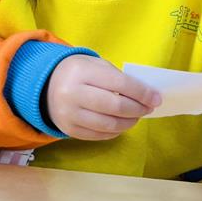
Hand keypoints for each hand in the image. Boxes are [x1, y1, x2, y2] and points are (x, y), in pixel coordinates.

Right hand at [46, 55, 160, 140]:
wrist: (44, 85)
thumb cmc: (78, 73)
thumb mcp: (95, 65)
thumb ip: (118, 78)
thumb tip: (146, 97)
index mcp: (80, 71)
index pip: (119, 84)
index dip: (142, 93)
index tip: (156, 98)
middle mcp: (72, 93)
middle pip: (115, 107)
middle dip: (138, 109)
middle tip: (148, 108)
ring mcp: (68, 114)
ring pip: (108, 125)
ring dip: (129, 122)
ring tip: (136, 117)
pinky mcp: (68, 129)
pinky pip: (99, 135)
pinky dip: (115, 131)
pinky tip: (121, 124)